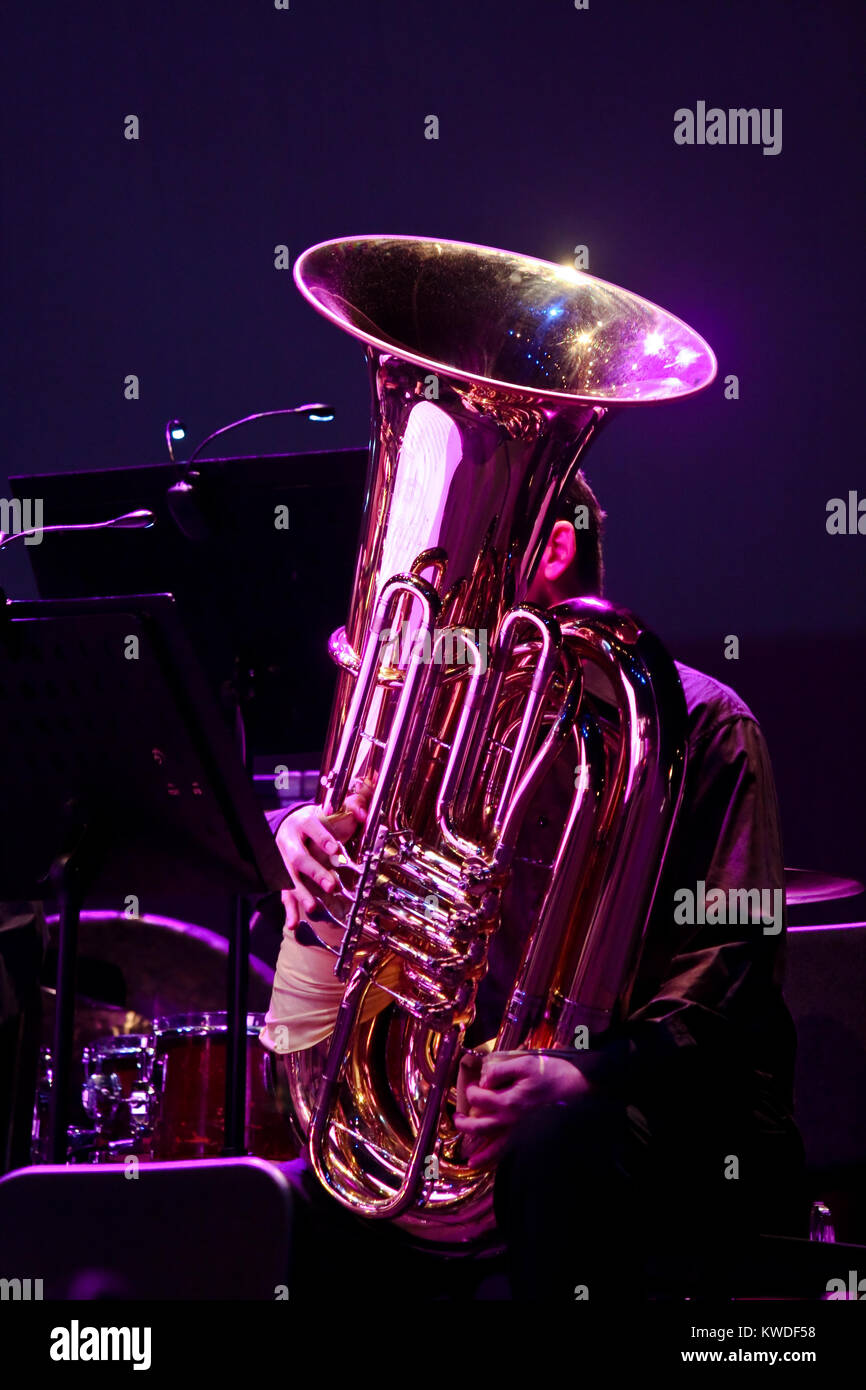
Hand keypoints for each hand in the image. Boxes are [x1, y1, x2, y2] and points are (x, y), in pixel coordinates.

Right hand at [276, 781, 372, 927]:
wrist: (292, 825)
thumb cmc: (318, 821)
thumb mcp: (332, 811)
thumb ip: (351, 808)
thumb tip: (363, 811)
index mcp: (303, 822)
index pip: (312, 827)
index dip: (323, 837)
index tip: (335, 848)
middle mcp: (290, 842)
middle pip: (299, 857)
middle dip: (314, 872)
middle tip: (331, 885)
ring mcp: (284, 861)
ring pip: (289, 878)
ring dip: (301, 893)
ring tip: (313, 907)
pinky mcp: (283, 878)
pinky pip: (284, 894)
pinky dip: (289, 910)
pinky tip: (293, 923)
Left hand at [453, 1050, 591, 1166]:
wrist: (581, 1090)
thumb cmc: (555, 1075)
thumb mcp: (526, 1063)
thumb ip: (501, 1070)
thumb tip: (485, 1079)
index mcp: (508, 1102)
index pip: (480, 1098)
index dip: (473, 1089)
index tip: (475, 1084)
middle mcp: (511, 1121)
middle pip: (480, 1126)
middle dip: (465, 1123)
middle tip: (457, 1118)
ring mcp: (521, 1132)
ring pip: (493, 1146)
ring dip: (478, 1148)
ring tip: (468, 1154)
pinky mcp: (530, 1137)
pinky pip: (509, 1152)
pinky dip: (495, 1160)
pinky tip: (486, 1165)